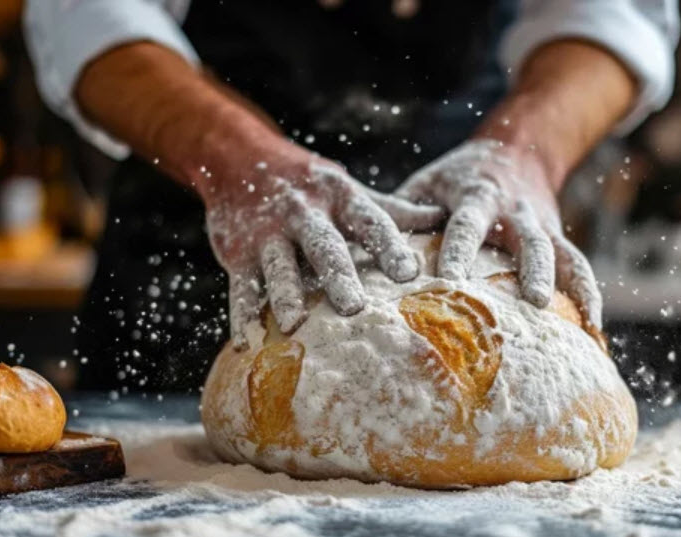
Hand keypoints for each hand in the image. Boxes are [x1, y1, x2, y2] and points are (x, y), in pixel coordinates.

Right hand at [203, 142, 442, 349]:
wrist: (239, 158)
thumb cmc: (309, 184)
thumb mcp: (349, 190)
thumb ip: (392, 209)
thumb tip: (443, 217)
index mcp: (339, 198)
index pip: (370, 221)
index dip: (389, 246)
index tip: (409, 273)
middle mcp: (303, 213)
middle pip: (324, 246)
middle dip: (338, 275)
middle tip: (354, 307)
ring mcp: (267, 234)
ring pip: (278, 267)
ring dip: (285, 295)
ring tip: (294, 325)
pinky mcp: (237, 254)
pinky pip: (241, 287)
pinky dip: (242, 316)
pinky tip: (247, 343)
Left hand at [395, 139, 602, 330]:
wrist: (515, 150)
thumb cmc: (455, 179)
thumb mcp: (426, 184)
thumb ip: (402, 215)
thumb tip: (363, 256)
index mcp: (477, 195)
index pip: (468, 224)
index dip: (460, 250)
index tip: (450, 279)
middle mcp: (516, 211)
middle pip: (529, 240)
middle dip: (533, 270)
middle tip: (533, 302)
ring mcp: (543, 225)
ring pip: (561, 254)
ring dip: (569, 287)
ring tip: (578, 325)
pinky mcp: (559, 238)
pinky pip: (579, 266)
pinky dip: (589, 296)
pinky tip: (594, 331)